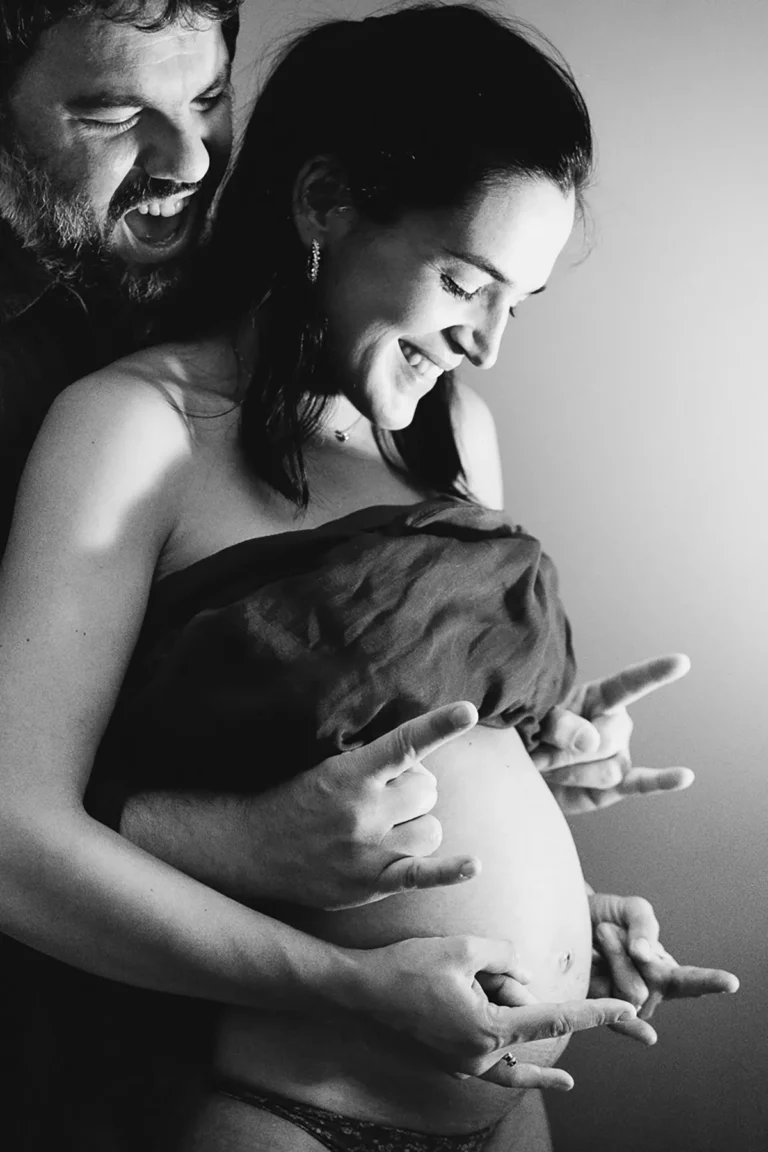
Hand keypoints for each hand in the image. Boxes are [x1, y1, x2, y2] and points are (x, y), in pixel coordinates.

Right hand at [248, 701, 481, 908]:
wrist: (252, 848)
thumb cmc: (296, 799)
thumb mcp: (328, 768)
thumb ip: (372, 763)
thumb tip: (421, 758)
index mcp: (350, 774)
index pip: (403, 744)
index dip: (438, 725)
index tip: (468, 711)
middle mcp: (363, 812)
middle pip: (427, 791)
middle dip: (413, 790)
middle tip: (384, 797)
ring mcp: (368, 851)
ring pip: (431, 829)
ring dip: (418, 825)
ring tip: (387, 829)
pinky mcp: (369, 884)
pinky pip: (421, 875)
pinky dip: (449, 871)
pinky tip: (473, 865)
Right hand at [359, 934, 638, 1089]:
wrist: (362, 989)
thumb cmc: (409, 965)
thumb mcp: (464, 947)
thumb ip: (506, 957)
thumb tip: (528, 975)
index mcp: (489, 1030)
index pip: (555, 1020)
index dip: (595, 1013)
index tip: (629, 1011)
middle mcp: (481, 1056)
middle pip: (523, 1017)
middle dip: (505, 984)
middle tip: (463, 966)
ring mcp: (467, 1063)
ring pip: (508, 1034)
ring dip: (496, 1003)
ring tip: (460, 985)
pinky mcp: (455, 1061)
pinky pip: (500, 1066)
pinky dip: (527, 1069)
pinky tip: (559, 1081)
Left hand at [533, 654, 694, 813]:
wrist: (522, 770)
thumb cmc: (529, 735)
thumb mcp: (536, 720)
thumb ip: (560, 726)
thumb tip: (593, 742)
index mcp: (599, 697)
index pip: (629, 684)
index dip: (654, 673)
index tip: (682, 662)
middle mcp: (615, 724)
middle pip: (605, 740)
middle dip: (566, 751)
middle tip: (537, 752)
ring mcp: (619, 754)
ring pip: (608, 769)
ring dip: (572, 773)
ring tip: (547, 768)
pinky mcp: (617, 784)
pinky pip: (642, 783)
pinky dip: (662, 781)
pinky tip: (684, 776)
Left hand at [588, 892, 737, 1042]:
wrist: (564, 919)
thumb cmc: (605, 915)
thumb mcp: (632, 909)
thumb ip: (645, 926)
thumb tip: (646, 954)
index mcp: (663, 969)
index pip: (691, 980)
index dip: (711, 981)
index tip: (730, 982)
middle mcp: (649, 991)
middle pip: (653, 980)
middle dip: (628, 950)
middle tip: (607, 929)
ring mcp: (624, 1001)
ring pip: (630, 990)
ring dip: (611, 955)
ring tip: (597, 942)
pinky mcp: (598, 1007)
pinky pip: (617, 1018)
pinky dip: (633, 1027)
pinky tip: (649, 1036)